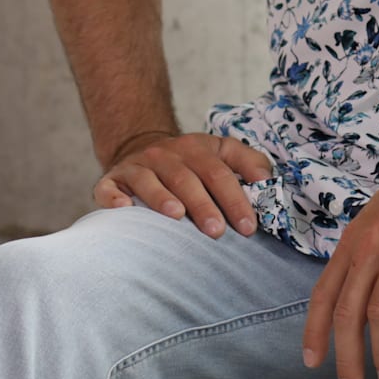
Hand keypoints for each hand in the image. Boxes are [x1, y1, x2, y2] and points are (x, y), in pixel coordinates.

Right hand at [94, 131, 273, 238]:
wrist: (142, 147)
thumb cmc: (191, 160)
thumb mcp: (221, 152)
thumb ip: (249, 162)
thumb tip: (268, 181)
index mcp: (197, 149)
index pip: (220, 173)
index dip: (235, 198)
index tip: (248, 227)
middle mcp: (167, 154)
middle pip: (187, 178)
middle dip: (203, 205)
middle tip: (217, 232)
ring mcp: (138, 166)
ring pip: (150, 181)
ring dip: (162, 198)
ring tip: (177, 217)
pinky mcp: (112, 180)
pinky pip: (110, 189)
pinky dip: (114, 199)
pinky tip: (124, 210)